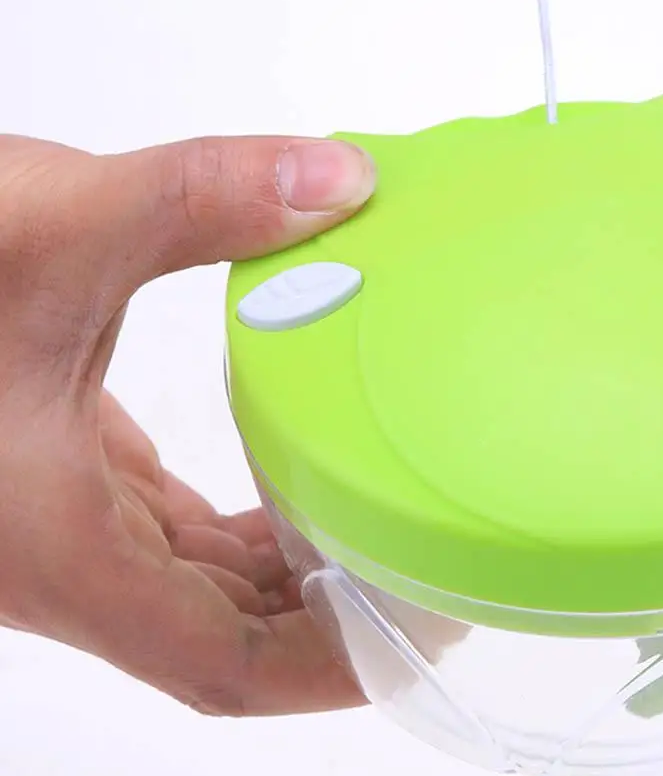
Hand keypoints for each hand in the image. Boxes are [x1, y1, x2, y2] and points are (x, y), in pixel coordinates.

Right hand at [0, 132, 375, 715]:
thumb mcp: (49, 223)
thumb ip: (205, 199)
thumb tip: (344, 178)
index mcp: (59, 545)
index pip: (224, 664)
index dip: (333, 664)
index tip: (427, 625)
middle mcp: (57, 555)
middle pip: (225, 631)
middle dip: (332, 612)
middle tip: (433, 558)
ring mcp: (53, 519)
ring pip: (197, 582)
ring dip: (290, 566)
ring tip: (383, 517)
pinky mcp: (51, 470)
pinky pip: (165, 526)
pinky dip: (239, 518)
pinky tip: (289, 467)